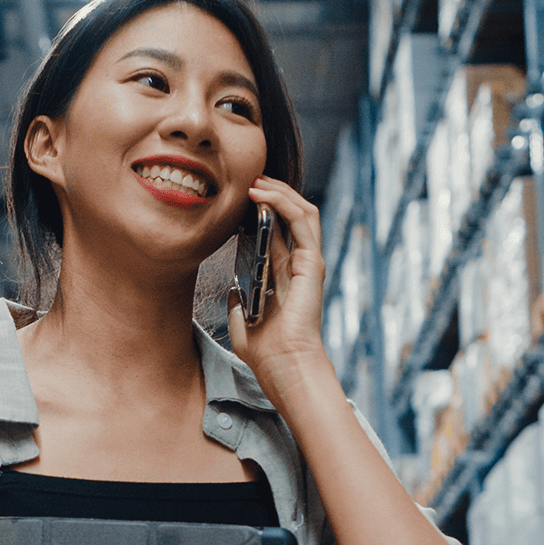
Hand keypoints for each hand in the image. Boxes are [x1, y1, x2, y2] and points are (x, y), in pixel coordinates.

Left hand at [226, 177, 331, 404]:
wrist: (283, 365)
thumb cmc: (266, 352)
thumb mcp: (241, 322)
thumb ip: (238, 303)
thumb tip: (231, 288)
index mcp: (283, 276)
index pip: (276, 231)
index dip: (260, 209)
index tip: (238, 197)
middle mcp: (298, 265)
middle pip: (290, 215)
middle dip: (271, 192)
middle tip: (249, 178)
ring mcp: (307, 262)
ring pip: (301, 211)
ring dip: (279, 191)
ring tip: (256, 180)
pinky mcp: (312, 263)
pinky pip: (303, 221)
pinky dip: (284, 202)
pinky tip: (262, 194)